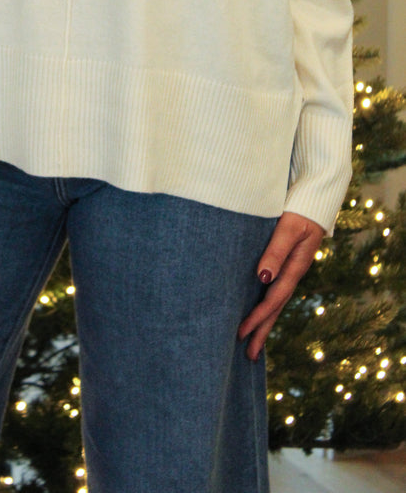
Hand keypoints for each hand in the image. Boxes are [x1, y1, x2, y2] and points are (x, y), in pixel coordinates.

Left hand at [237, 210, 324, 361]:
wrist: (315, 200)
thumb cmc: (300, 212)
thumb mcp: (290, 229)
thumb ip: (276, 251)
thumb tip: (262, 277)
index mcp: (294, 268)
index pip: (273, 299)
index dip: (257, 318)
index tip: (241, 334)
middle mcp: (292, 273)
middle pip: (275, 308)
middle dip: (262, 331)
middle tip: (249, 356)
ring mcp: (289, 270)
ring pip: (275, 302)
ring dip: (263, 322)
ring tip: (251, 342)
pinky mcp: (284, 263)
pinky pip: (274, 290)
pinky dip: (265, 305)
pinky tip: (257, 311)